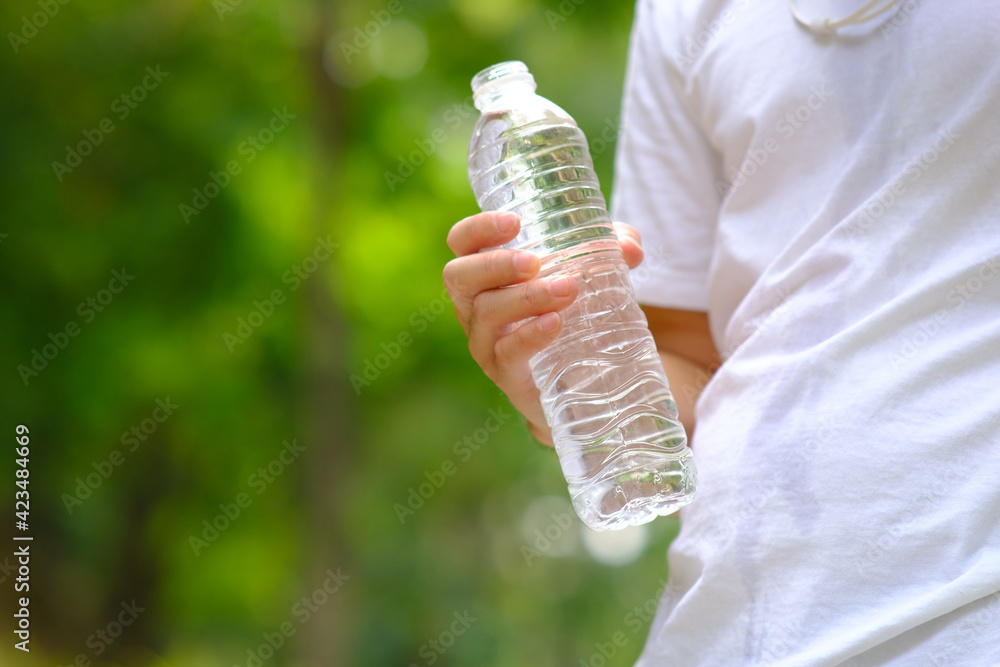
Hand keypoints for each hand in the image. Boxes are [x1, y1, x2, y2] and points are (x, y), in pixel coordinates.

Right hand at [443, 212, 643, 444]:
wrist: (584, 380)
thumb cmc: (575, 313)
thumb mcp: (592, 274)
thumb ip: (609, 252)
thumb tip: (629, 247)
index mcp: (486, 274)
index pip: (462, 243)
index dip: (478, 228)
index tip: (515, 222)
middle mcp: (475, 306)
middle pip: (459, 276)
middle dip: (494, 264)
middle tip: (534, 262)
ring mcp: (487, 342)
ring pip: (486, 313)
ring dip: (525, 297)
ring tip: (565, 289)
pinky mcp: (506, 375)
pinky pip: (507, 353)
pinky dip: (530, 335)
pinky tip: (555, 323)